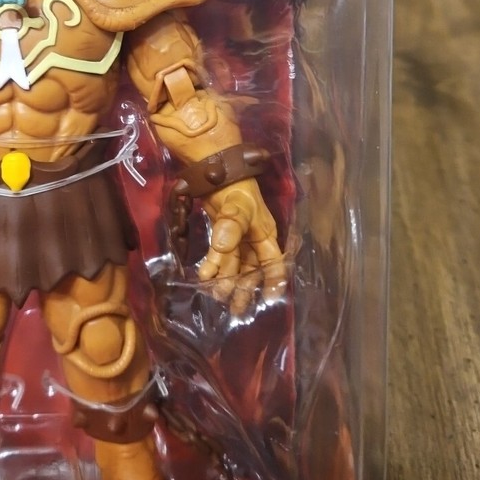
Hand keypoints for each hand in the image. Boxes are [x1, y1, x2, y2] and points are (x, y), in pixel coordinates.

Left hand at [198, 179, 286, 313]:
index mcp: (266, 235)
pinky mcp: (221, 237)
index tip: (270, 300)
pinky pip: (219, 257)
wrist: (218, 171)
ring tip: (217, 296)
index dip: (274, 281)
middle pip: (252, 270)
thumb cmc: (237, 189)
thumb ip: (231, 226)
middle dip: (244, 289)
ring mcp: (238, 239)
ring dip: (227, 281)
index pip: (274, 263)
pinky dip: (213, 267)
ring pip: (234, 266)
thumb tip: (222, 248)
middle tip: (235, 309)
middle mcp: (254, 241)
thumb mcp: (239, 206)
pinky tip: (205, 277)